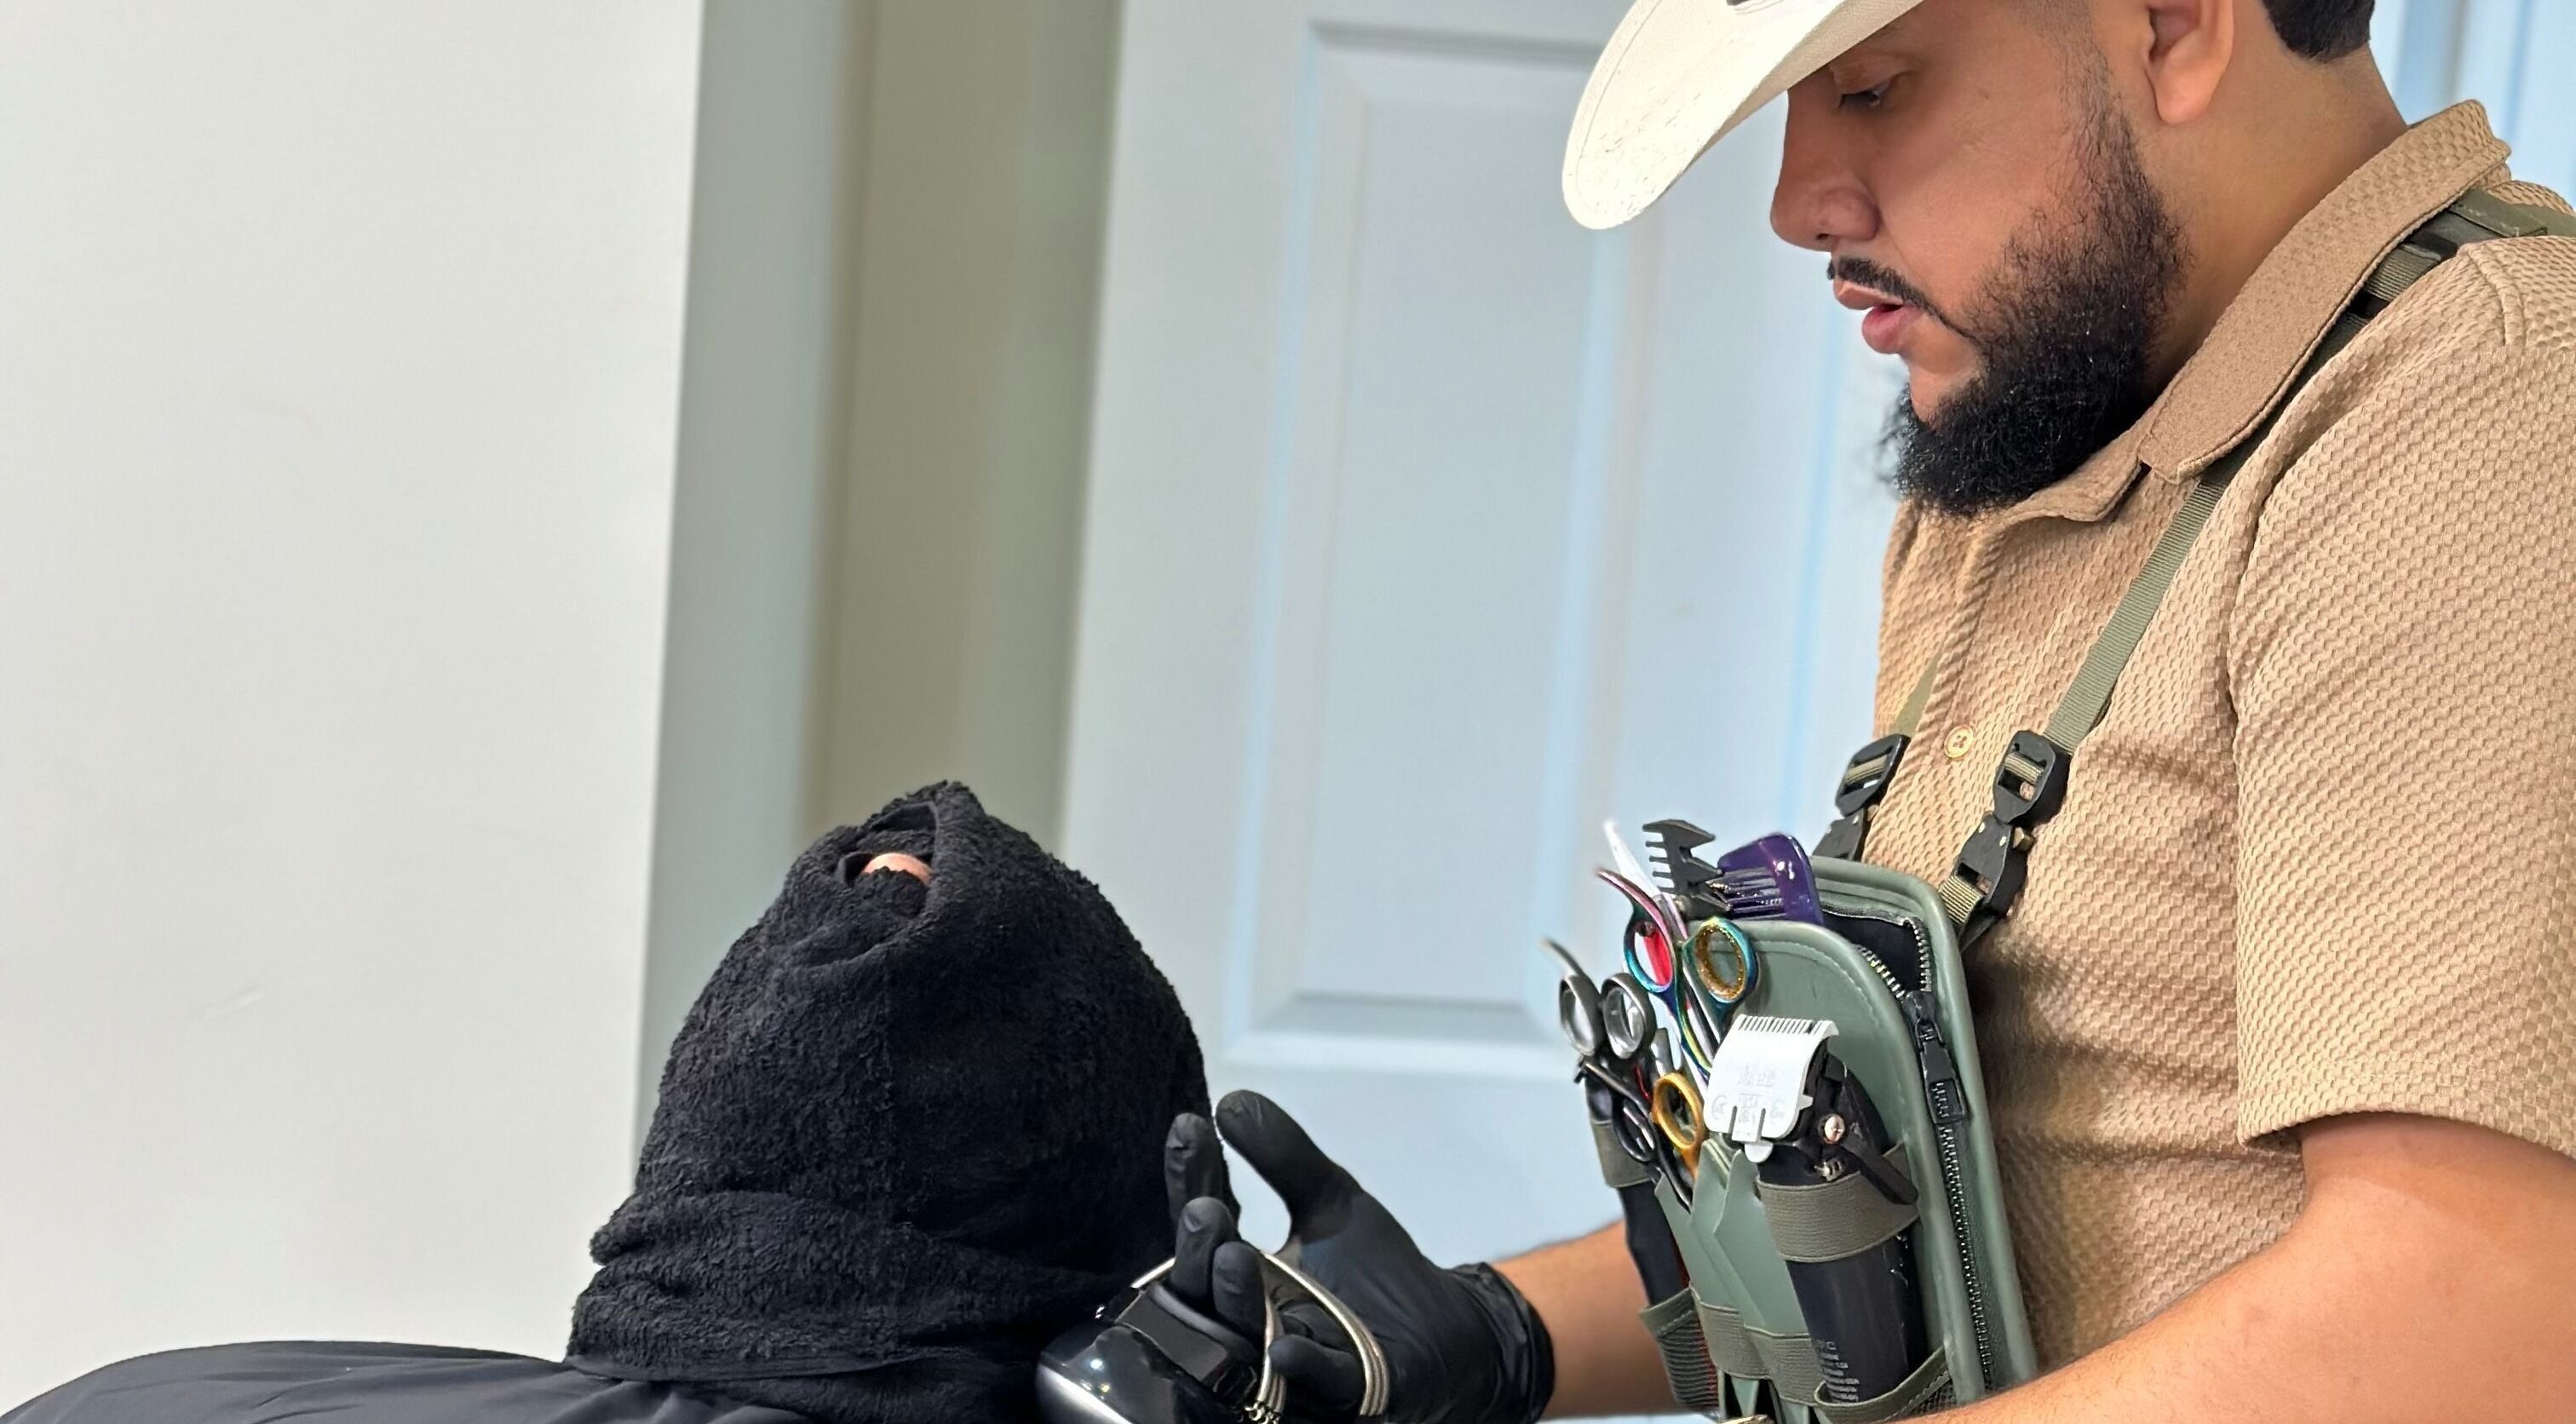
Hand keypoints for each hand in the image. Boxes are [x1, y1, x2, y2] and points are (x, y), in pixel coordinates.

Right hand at [1162, 1092, 1553, 1423]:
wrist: (1450, 1334)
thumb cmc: (1377, 1276)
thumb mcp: (1332, 1201)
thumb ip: (1285, 1156)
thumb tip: (1231, 1100)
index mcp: (1244, 1274)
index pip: (1205, 1225)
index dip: (1191, 1179)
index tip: (1190, 1126)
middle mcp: (1252, 1321)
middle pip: (1203, 1291)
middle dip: (1198, 1251)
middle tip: (1204, 1209)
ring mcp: (1291, 1363)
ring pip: (1244, 1340)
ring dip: (1235, 1301)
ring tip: (1233, 1255)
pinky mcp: (1348, 1390)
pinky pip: (1317, 1384)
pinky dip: (1301, 1366)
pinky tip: (1286, 1346)